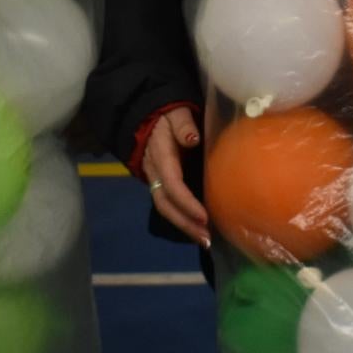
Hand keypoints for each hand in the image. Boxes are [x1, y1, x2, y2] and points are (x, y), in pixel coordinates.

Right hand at [139, 104, 211, 244]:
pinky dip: (182, 218)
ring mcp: (155, 179)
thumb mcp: (176, 112)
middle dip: (184, 223)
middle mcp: (154, 172)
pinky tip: (198, 228)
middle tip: (206, 238)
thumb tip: (193, 139)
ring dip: (184, 226)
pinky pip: (168, 204)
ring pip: (165, 208)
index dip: (186, 202)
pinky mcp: (160, 183)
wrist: (147, 115)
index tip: (204, 217)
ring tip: (204, 240)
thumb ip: (183, 124)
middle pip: (165, 204)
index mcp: (160, 156)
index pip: (172, 184)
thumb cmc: (167, 115)